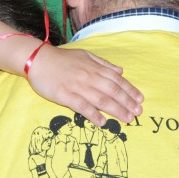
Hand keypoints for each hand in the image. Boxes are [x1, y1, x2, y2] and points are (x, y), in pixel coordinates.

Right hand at [27, 45, 143, 125]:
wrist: (38, 60)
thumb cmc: (61, 58)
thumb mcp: (85, 55)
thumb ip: (103, 63)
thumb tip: (120, 71)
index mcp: (94, 67)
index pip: (116, 80)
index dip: (129, 90)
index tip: (140, 99)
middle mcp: (89, 77)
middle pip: (112, 91)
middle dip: (127, 102)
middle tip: (138, 113)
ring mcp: (77, 87)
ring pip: (101, 99)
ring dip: (116, 110)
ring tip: (128, 119)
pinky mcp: (65, 96)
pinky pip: (82, 106)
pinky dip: (93, 114)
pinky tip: (102, 122)